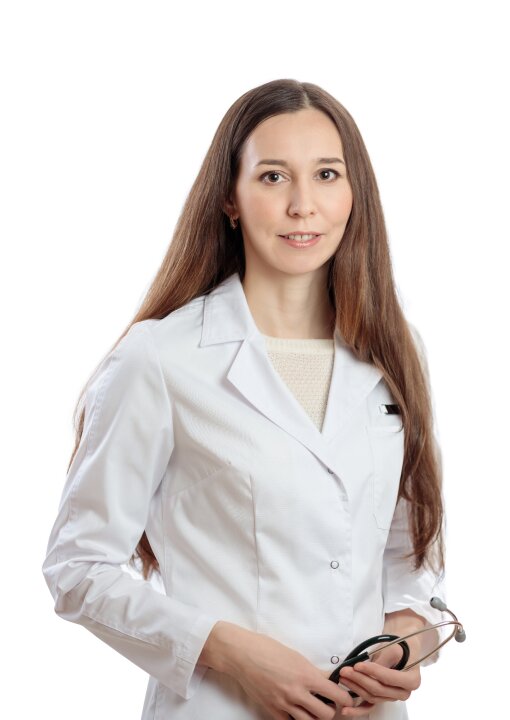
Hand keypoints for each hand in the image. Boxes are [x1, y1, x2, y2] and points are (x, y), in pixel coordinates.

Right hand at [215, 624, 354, 719]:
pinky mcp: (272, 710)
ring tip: (314, 708)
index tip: (347, 698)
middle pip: (326, 715)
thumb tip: (330, 678)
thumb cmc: (267, 649)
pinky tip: (297, 711)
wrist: (242, 654)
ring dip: (315, 717)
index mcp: (306, 675)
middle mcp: (296, 692)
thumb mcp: (296, 656)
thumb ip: (314, 671)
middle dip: (332, 710)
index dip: (346, 699)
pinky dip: (297, 719)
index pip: (336, 695)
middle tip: (330, 703)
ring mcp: (283, 704)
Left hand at [336, 640, 421, 716]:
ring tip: (343, 677)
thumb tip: (362, 669)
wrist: (402, 648)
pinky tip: (345, 710)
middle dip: (359, 680)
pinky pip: (369, 707)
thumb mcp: (393, 649)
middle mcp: (403, 693)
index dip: (372, 672)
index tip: (357, 665)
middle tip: (345, 670)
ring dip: (355, 688)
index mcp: (411, 681)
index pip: (388, 679)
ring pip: (371, 696)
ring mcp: (391, 697)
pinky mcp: (381, 698)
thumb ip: (381, 662)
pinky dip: (357, 710)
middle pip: (378, 689)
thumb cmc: (400, 645)